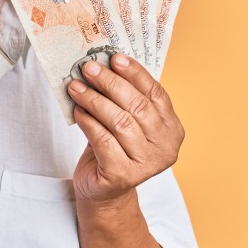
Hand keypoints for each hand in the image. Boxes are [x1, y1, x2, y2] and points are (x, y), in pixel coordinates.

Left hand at [67, 53, 183, 204]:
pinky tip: (77, 111)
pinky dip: (88, 122)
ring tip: (76, 87)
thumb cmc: (114, 149)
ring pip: (119, 122)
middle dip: (110, 83)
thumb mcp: (126, 121)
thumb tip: (103, 64)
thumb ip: (123, 98)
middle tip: (88, 68)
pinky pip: (103, 140)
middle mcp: (165, 148)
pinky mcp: (123, 175)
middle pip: (137, 106)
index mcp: (172, 129)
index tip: (114, 58)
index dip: (135, 74)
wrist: (102, 189)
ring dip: (94, 100)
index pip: (156, 94)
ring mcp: (146, 164)